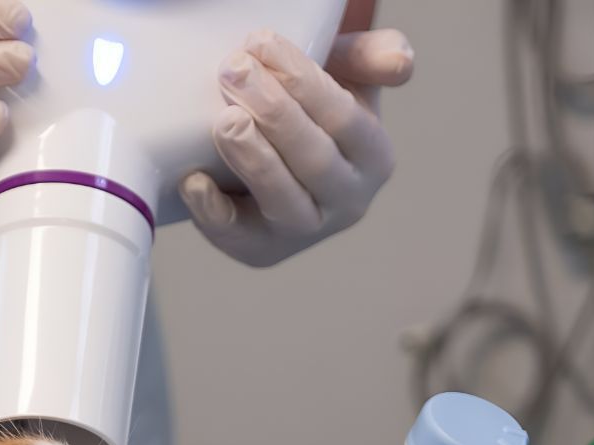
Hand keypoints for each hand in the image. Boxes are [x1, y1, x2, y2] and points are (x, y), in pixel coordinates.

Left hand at [179, 24, 413, 267]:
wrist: (270, 154)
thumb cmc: (310, 110)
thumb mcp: (344, 75)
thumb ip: (370, 57)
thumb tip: (398, 62)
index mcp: (373, 155)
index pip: (344, 118)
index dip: (304, 81)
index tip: (261, 44)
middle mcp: (348, 200)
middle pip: (314, 159)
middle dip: (273, 112)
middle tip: (234, 71)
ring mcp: (305, 231)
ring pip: (284, 201)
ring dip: (253, 159)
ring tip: (225, 121)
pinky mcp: (261, 251)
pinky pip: (239, 238)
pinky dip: (214, 211)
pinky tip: (194, 181)